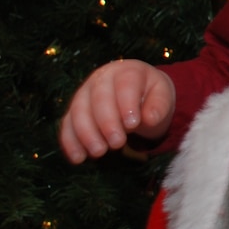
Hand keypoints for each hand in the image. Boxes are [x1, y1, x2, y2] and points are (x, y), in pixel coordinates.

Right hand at [59, 60, 175, 162]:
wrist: (138, 94)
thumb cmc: (151, 95)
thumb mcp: (162, 96)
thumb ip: (158, 105)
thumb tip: (150, 119)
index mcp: (126, 71)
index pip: (124, 84)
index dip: (127, 104)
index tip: (133, 124)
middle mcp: (100, 79)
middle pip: (98, 98)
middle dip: (106, 122)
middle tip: (118, 143)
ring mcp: (83, 94)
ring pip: (78, 111)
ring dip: (86, 134)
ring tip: (99, 152)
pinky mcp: (73, 111)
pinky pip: (67, 126)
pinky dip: (70, 142)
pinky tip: (78, 158)